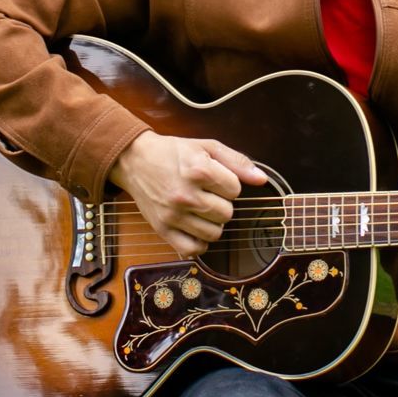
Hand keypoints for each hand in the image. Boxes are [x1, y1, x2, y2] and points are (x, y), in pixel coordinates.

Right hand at [108, 132, 267, 257]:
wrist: (136, 160)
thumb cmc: (174, 152)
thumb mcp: (206, 147)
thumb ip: (237, 161)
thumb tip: (261, 179)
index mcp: (199, 170)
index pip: (235, 190)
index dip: (229, 184)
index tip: (216, 179)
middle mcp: (186, 195)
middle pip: (227, 214)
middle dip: (222, 203)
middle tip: (207, 193)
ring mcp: (173, 215)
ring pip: (214, 233)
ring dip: (213, 222)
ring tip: (202, 209)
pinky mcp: (162, 229)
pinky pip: (193, 249)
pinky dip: (199, 242)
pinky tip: (195, 227)